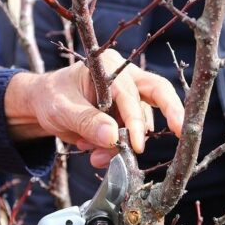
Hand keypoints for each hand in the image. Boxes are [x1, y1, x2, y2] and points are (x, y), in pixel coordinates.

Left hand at [5, 49, 183, 166]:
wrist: (42, 107)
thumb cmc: (50, 98)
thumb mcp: (61, 110)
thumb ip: (85, 122)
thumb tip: (112, 137)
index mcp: (108, 67)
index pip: (133, 93)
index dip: (136, 121)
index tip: (135, 146)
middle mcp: (124, 78)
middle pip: (159, 92)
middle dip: (171, 113)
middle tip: (182, 132)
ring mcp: (128, 97)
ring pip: (142, 122)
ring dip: (124, 144)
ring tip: (95, 157)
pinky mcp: (126, 115)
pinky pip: (132, 134)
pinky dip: (117, 149)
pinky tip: (95, 153)